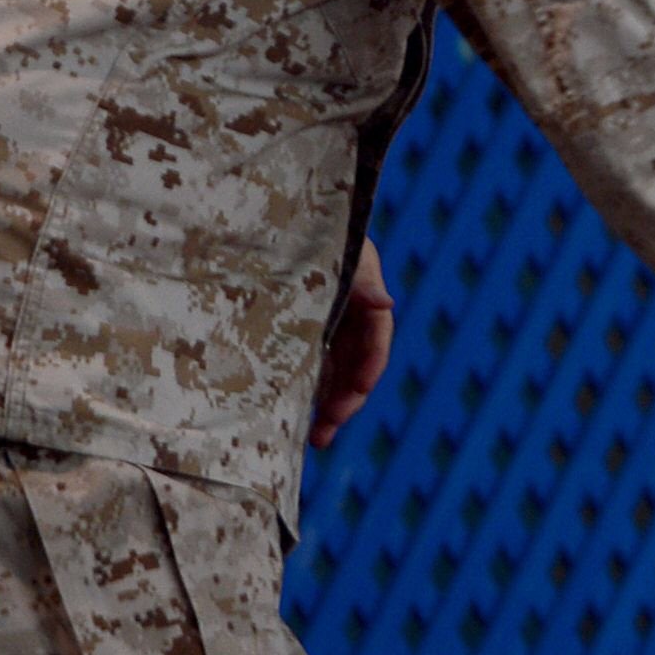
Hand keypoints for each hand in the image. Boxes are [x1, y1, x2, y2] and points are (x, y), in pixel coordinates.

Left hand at [309, 238, 394, 448]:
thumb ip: (359, 277)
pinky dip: (308, 391)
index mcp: (363, 293)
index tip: (358, 392)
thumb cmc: (305, 229)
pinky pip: (309, 366)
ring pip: (333, 372)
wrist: (268, 214)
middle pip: (355, 364)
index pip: (376, 338)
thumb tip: (386, 302)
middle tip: (326, 432)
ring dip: (329, 405)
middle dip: (346, 401)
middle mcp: (348, 314)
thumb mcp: (339, 250)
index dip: (370, 366)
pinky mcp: (297, 333)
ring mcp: (324, 325)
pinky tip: (297, 416)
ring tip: (316, 440)